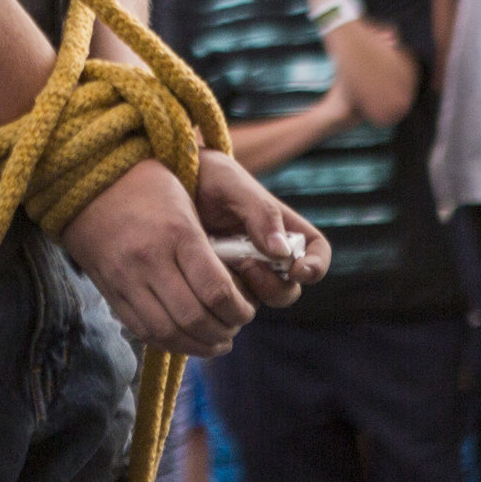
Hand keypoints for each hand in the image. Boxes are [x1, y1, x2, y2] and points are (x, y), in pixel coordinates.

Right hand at [58, 160, 257, 357]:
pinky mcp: (111, 291)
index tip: (247, 310)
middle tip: (234, 329)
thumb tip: (239, 286)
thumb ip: (212, 242)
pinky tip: (186, 339)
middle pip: (194, 317)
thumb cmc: (148, 186)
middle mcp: (150, 259)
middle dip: (223, 332)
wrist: (87, 185)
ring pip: (168, 332)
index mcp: (177, 232)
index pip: (216, 290)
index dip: (239, 310)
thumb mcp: (186, 200)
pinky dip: (170, 343)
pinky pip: (143, 331)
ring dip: (199, 346)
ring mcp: (126, 279)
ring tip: (216, 342)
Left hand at [192, 152, 329, 307]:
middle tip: (247, 266)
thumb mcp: (232, 184)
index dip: (315, 265)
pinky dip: (220, 298)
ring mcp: (243, 272)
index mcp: (282, 227)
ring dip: (246, 293)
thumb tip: (282, 252)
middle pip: (289, 288)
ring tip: (221, 268)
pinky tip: (201, 279)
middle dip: (274, 286)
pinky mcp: (217, 284)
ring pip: (258, 301)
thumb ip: (260, 212)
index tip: (297, 269)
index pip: (316, 251)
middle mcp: (268, 254)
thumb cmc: (206, 177)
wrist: (164, 185)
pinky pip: (227, 304)